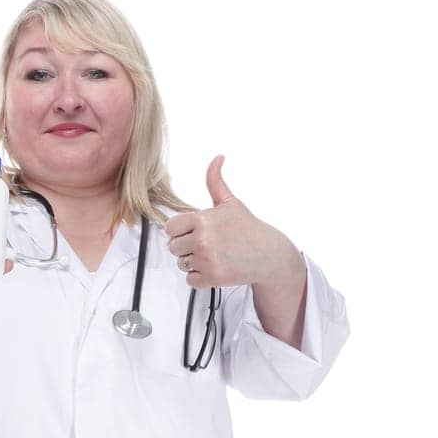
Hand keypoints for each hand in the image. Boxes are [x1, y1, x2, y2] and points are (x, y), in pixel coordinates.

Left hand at [163, 155, 303, 290]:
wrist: (268, 254)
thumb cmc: (248, 229)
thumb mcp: (230, 203)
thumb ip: (215, 182)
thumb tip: (217, 157)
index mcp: (203, 219)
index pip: (170, 227)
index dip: (179, 230)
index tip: (191, 231)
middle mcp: (202, 239)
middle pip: (173, 247)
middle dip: (186, 247)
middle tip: (205, 245)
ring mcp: (206, 260)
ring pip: (181, 264)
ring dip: (193, 262)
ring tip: (212, 256)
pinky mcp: (211, 278)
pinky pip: (190, 280)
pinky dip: (200, 277)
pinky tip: (215, 267)